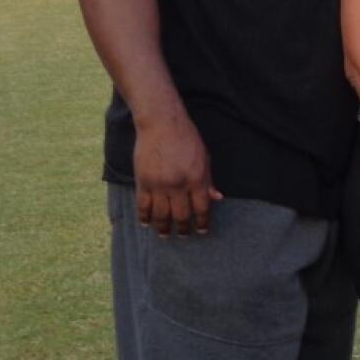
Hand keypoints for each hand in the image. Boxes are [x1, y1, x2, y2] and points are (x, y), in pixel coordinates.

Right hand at [133, 113, 222, 237]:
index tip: (202, 231)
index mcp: (197, 178)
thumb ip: (209, 180)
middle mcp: (178, 184)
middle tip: (183, 236)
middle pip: (181, 215)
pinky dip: (144, 217)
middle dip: (183, 229)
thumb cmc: (186, 138)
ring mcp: (159, 184)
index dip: (202, 223)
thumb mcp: (204, 157)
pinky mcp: (143, 181)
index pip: (201, 208)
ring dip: (163, 228)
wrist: (161, 123)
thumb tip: (217, 198)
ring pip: (160, 215)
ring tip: (164, 234)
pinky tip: (146, 223)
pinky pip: (143, 205)